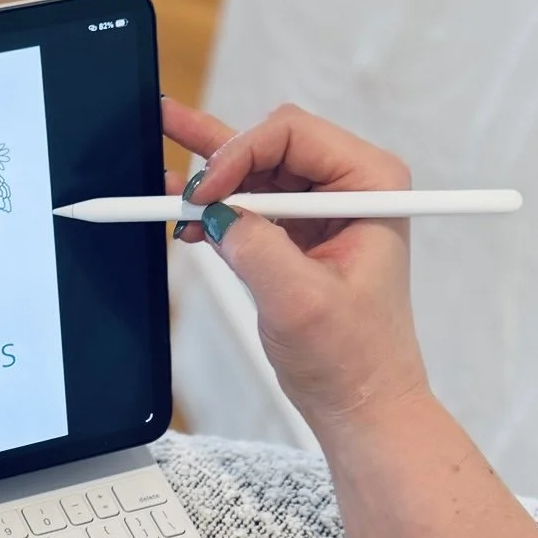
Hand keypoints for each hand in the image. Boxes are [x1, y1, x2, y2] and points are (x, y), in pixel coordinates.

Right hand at [164, 99, 430, 443]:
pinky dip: (216, 208)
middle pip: (272, 143)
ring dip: (212, 176)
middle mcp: (349, 187)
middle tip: (170, 149)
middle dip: (221, 156)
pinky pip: (250, 205)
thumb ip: (256, 247)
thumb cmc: (353, 357)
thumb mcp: (299, 300)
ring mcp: (322, 210)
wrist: (360, 402)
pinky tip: (183, 212)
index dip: (240, 152)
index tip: (204, 193)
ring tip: (166, 152)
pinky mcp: (298, 235)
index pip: (293, 135)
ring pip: (256, 170)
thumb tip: (213, 210)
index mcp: (371, 185)